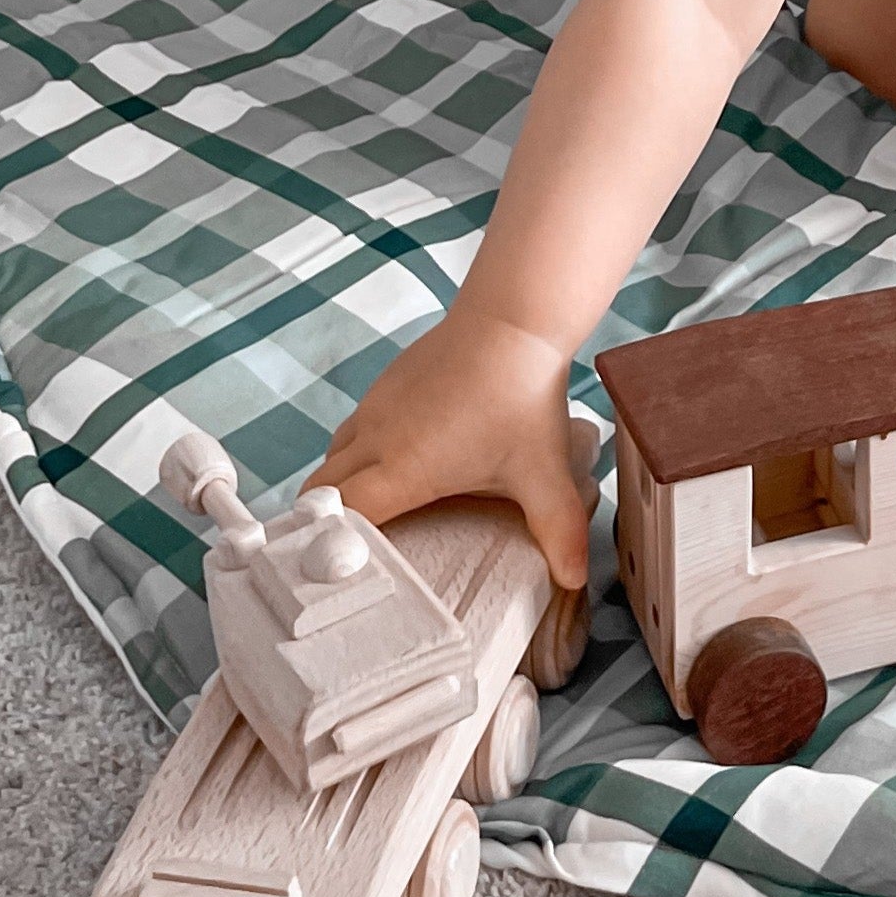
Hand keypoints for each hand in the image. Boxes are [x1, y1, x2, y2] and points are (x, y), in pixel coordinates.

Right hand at [311, 295, 592, 589]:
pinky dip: (355, 456)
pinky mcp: (385, 385)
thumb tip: (576, 578)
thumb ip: (559, 530)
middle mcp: (376, 438)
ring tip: (362, 520)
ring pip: (334, 457)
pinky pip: (353, 430)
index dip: (331, 548)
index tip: (334, 577)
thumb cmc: (522, 396)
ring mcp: (375, 407)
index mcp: (403, 468)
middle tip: (343, 560)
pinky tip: (389, 468)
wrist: (513, 318)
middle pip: (319, 491)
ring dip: (339, 488)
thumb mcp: (543, 472)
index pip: (340, 518)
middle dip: (323, 525)